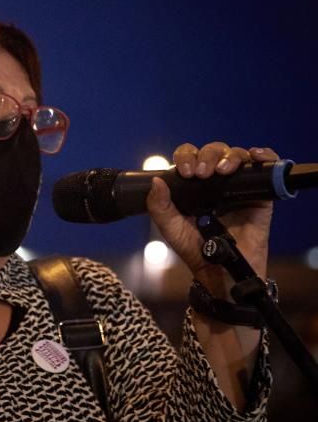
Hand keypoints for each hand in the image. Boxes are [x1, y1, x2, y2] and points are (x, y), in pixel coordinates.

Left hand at [146, 142, 277, 296]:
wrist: (221, 270)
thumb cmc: (195, 249)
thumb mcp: (171, 228)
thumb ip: (159, 206)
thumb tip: (156, 181)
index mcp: (193, 185)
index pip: (190, 157)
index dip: (186, 157)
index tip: (186, 172)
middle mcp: (216, 181)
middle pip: (214, 151)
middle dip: (207, 156)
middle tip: (202, 173)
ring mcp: (238, 187)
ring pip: (237, 156)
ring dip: (230, 156)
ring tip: (223, 170)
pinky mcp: (260, 196)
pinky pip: (264, 170)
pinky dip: (264, 156)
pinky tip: (256, 156)